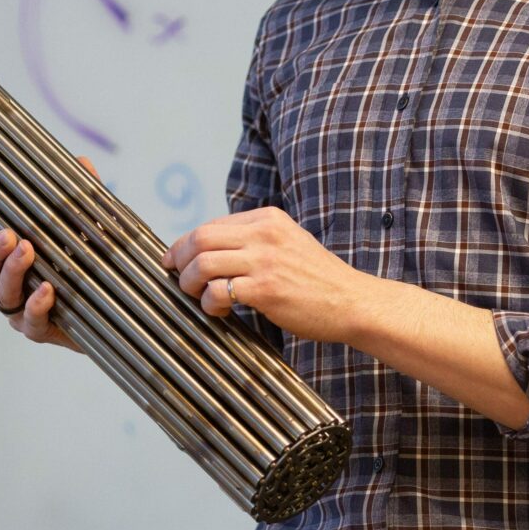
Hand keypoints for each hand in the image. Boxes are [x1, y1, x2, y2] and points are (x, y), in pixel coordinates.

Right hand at [0, 155, 98, 352]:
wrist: (118, 308)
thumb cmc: (92, 265)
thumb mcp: (88, 229)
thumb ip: (81, 200)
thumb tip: (81, 161)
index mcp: (7, 265)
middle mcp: (8, 290)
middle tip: (8, 235)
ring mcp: (22, 313)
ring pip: (2, 296)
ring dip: (11, 272)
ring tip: (27, 251)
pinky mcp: (44, 331)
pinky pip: (32, 322)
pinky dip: (36, 305)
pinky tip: (46, 290)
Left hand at [163, 206, 375, 344]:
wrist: (352, 301)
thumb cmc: (320, 279)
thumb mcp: (290, 243)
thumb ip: (256, 240)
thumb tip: (210, 252)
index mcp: (269, 219)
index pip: (211, 224)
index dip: (185, 244)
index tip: (176, 261)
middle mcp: (265, 234)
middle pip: (200, 238)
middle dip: (180, 261)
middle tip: (179, 280)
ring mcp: (265, 260)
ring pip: (202, 263)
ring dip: (189, 283)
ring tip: (198, 296)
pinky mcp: (265, 288)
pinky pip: (218, 291)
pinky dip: (209, 303)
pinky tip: (219, 310)